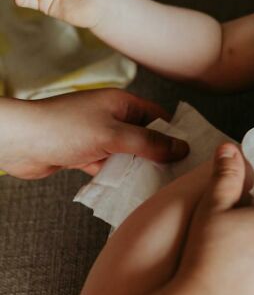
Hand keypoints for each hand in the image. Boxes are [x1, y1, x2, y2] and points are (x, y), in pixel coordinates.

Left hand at [0, 89, 188, 178]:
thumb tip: (180, 148)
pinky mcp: (84, 155)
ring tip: (160, 187)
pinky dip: (118, 177)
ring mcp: (98, 136)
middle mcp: (112, 117)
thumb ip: (149, 142)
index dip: (175, 133)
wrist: (19, 142)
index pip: (159, 116)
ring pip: (128, 154)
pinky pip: (110, 167)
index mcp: (122, 103)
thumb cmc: (63, 128)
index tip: (191, 153)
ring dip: (138, 169)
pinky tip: (131, 191)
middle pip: (145, 136)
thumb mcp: (113, 134)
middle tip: (179, 176)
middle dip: (160, 155)